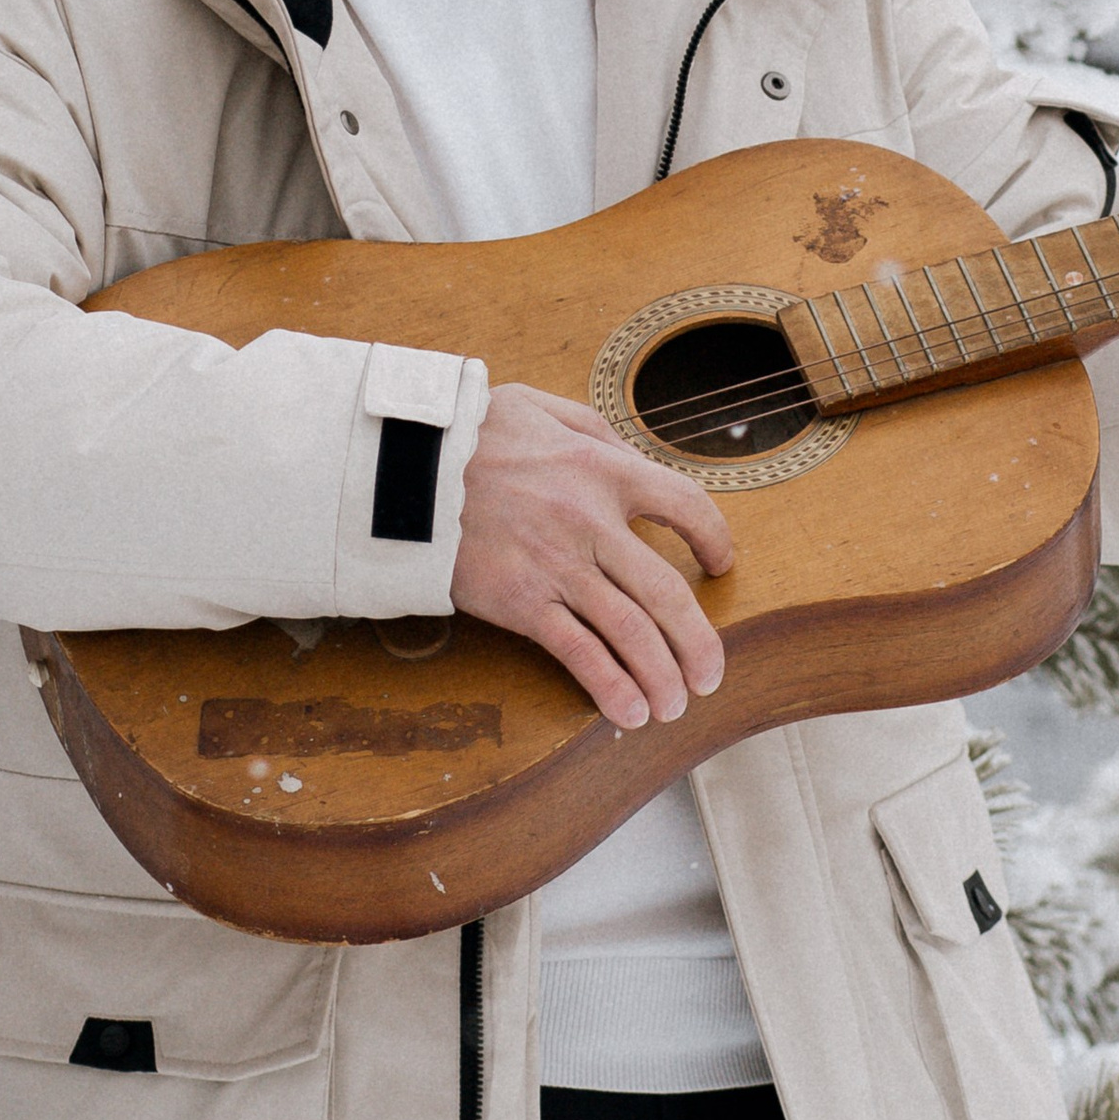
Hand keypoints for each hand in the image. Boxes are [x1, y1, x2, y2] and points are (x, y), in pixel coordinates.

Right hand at [450, 384, 733, 730]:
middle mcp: (591, 521)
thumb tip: (634, 459)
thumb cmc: (468, 433)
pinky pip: (578, 652)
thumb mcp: (540, 407)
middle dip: (698, 641)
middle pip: (667, 591)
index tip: (720, 564)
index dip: (713, 538)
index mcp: (603, 468)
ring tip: (677, 705)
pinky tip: (630, 712)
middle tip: (711, 674)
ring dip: (663, 675)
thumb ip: (593, 431)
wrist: (398, 468)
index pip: (685, 505)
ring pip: (631, 632)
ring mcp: (556, 566)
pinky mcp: (519, 601)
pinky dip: (611, 686)